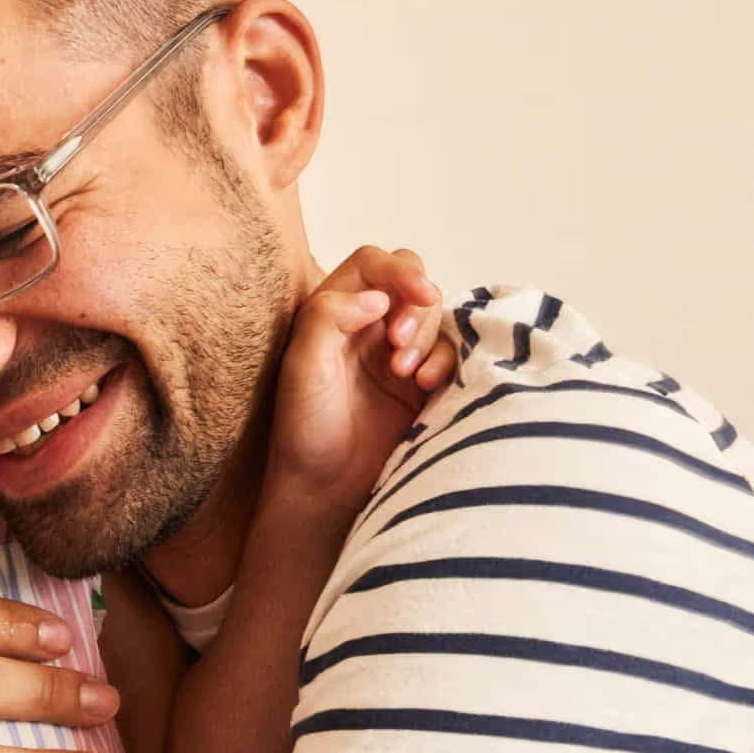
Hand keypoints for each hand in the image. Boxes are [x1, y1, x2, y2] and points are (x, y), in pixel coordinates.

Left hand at [271, 246, 456, 518]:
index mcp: (334, 311)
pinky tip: (425, 385)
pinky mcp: (420, 382)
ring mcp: (397, 352)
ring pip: (434, 316)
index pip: (374, 264)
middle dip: (417, 306)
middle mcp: (367, 325)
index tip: (418, 295)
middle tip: (399, 347)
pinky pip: (450, 353)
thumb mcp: (303, 366)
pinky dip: (445, 361)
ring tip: (406, 375)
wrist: (323, 488)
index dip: (399, 271)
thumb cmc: (304, 428)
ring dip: (428, 337)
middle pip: (412, 282)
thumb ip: (330, 317)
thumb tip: (378, 295)